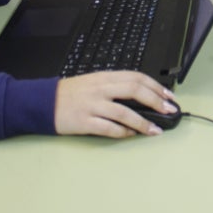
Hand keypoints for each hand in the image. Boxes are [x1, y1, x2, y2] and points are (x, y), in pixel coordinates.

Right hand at [54, 71, 178, 136]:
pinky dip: (122, 132)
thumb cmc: (71, 93)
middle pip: (135, 91)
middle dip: (156, 101)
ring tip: (154, 130)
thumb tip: (142, 95)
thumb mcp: (94, 82)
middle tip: (168, 111)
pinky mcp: (84, 122)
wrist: (44, 102)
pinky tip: (131, 135)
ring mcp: (92, 105)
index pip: (136, 78)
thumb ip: (115, 86)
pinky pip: (108, 128)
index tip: (168, 96)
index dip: (155, 87)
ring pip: (124, 113)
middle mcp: (101, 89)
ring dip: (143, 123)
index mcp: (105, 77)